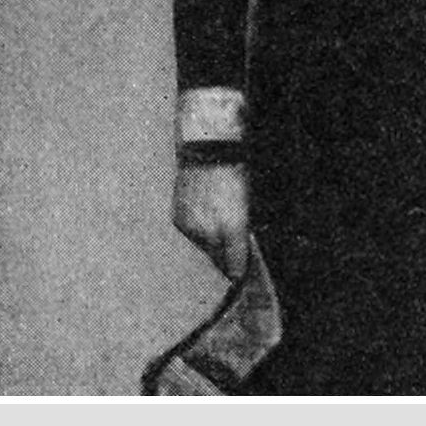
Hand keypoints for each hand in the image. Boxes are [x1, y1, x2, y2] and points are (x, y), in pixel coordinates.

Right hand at [173, 162, 250, 278]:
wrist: (208, 149)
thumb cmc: (234, 173)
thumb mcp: (246, 204)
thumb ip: (240, 232)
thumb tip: (236, 250)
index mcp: (232, 230)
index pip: (236, 266)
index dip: (238, 272)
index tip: (239, 277)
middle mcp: (210, 234)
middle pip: (218, 261)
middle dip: (224, 259)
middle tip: (229, 254)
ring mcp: (192, 228)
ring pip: (203, 248)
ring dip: (210, 243)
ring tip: (215, 224)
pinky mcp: (179, 220)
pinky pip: (191, 234)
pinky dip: (198, 230)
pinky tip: (203, 212)